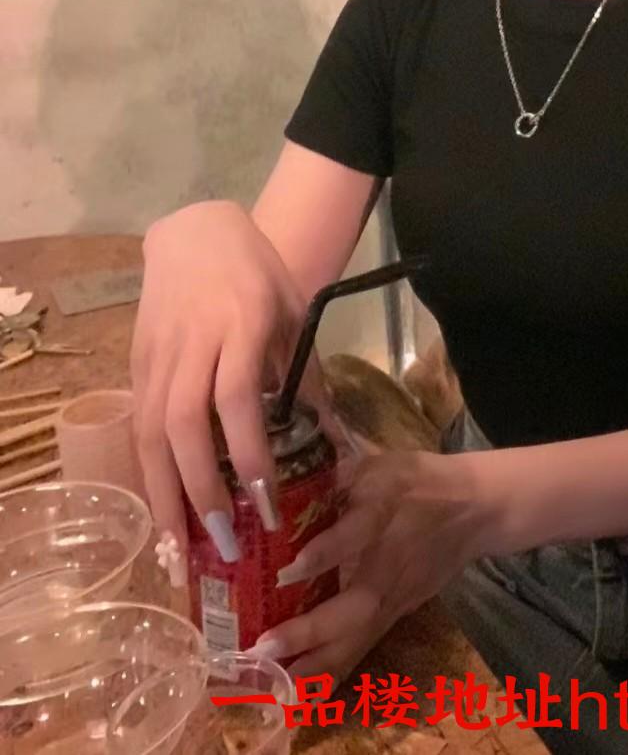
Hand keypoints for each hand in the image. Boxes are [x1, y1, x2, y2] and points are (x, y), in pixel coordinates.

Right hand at [131, 200, 306, 571]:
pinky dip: (149, 470)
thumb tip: (337, 443)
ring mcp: (158, 352)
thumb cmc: (256, 273)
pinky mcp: (136, 362)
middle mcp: (194, 341)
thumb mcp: (295, 315)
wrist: (195, 232)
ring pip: (150, 430)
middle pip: (184, 423)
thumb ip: (309, 378)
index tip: (268, 505)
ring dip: (164, 492)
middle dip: (200, 489)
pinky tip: (163, 507)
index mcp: (243, 324)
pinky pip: (139, 424)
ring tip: (179, 548)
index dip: (249, 455)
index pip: (238, 399)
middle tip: (223, 544)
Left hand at [247, 441, 499, 680]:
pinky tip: (305, 695)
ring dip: (319, 664)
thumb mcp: (378, 461)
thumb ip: (334, 463)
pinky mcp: (397, 614)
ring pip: (359, 636)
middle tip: (265, 648)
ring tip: (277, 687)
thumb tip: (283, 461)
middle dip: (311, 630)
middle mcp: (388, 563)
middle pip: (357, 605)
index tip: (286, 571)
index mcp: (382, 512)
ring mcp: (395, 596)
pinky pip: (364, 646)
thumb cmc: (417, 480)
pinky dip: (335, 673)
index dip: (324, 553)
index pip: (355, 534)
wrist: (476, 510)